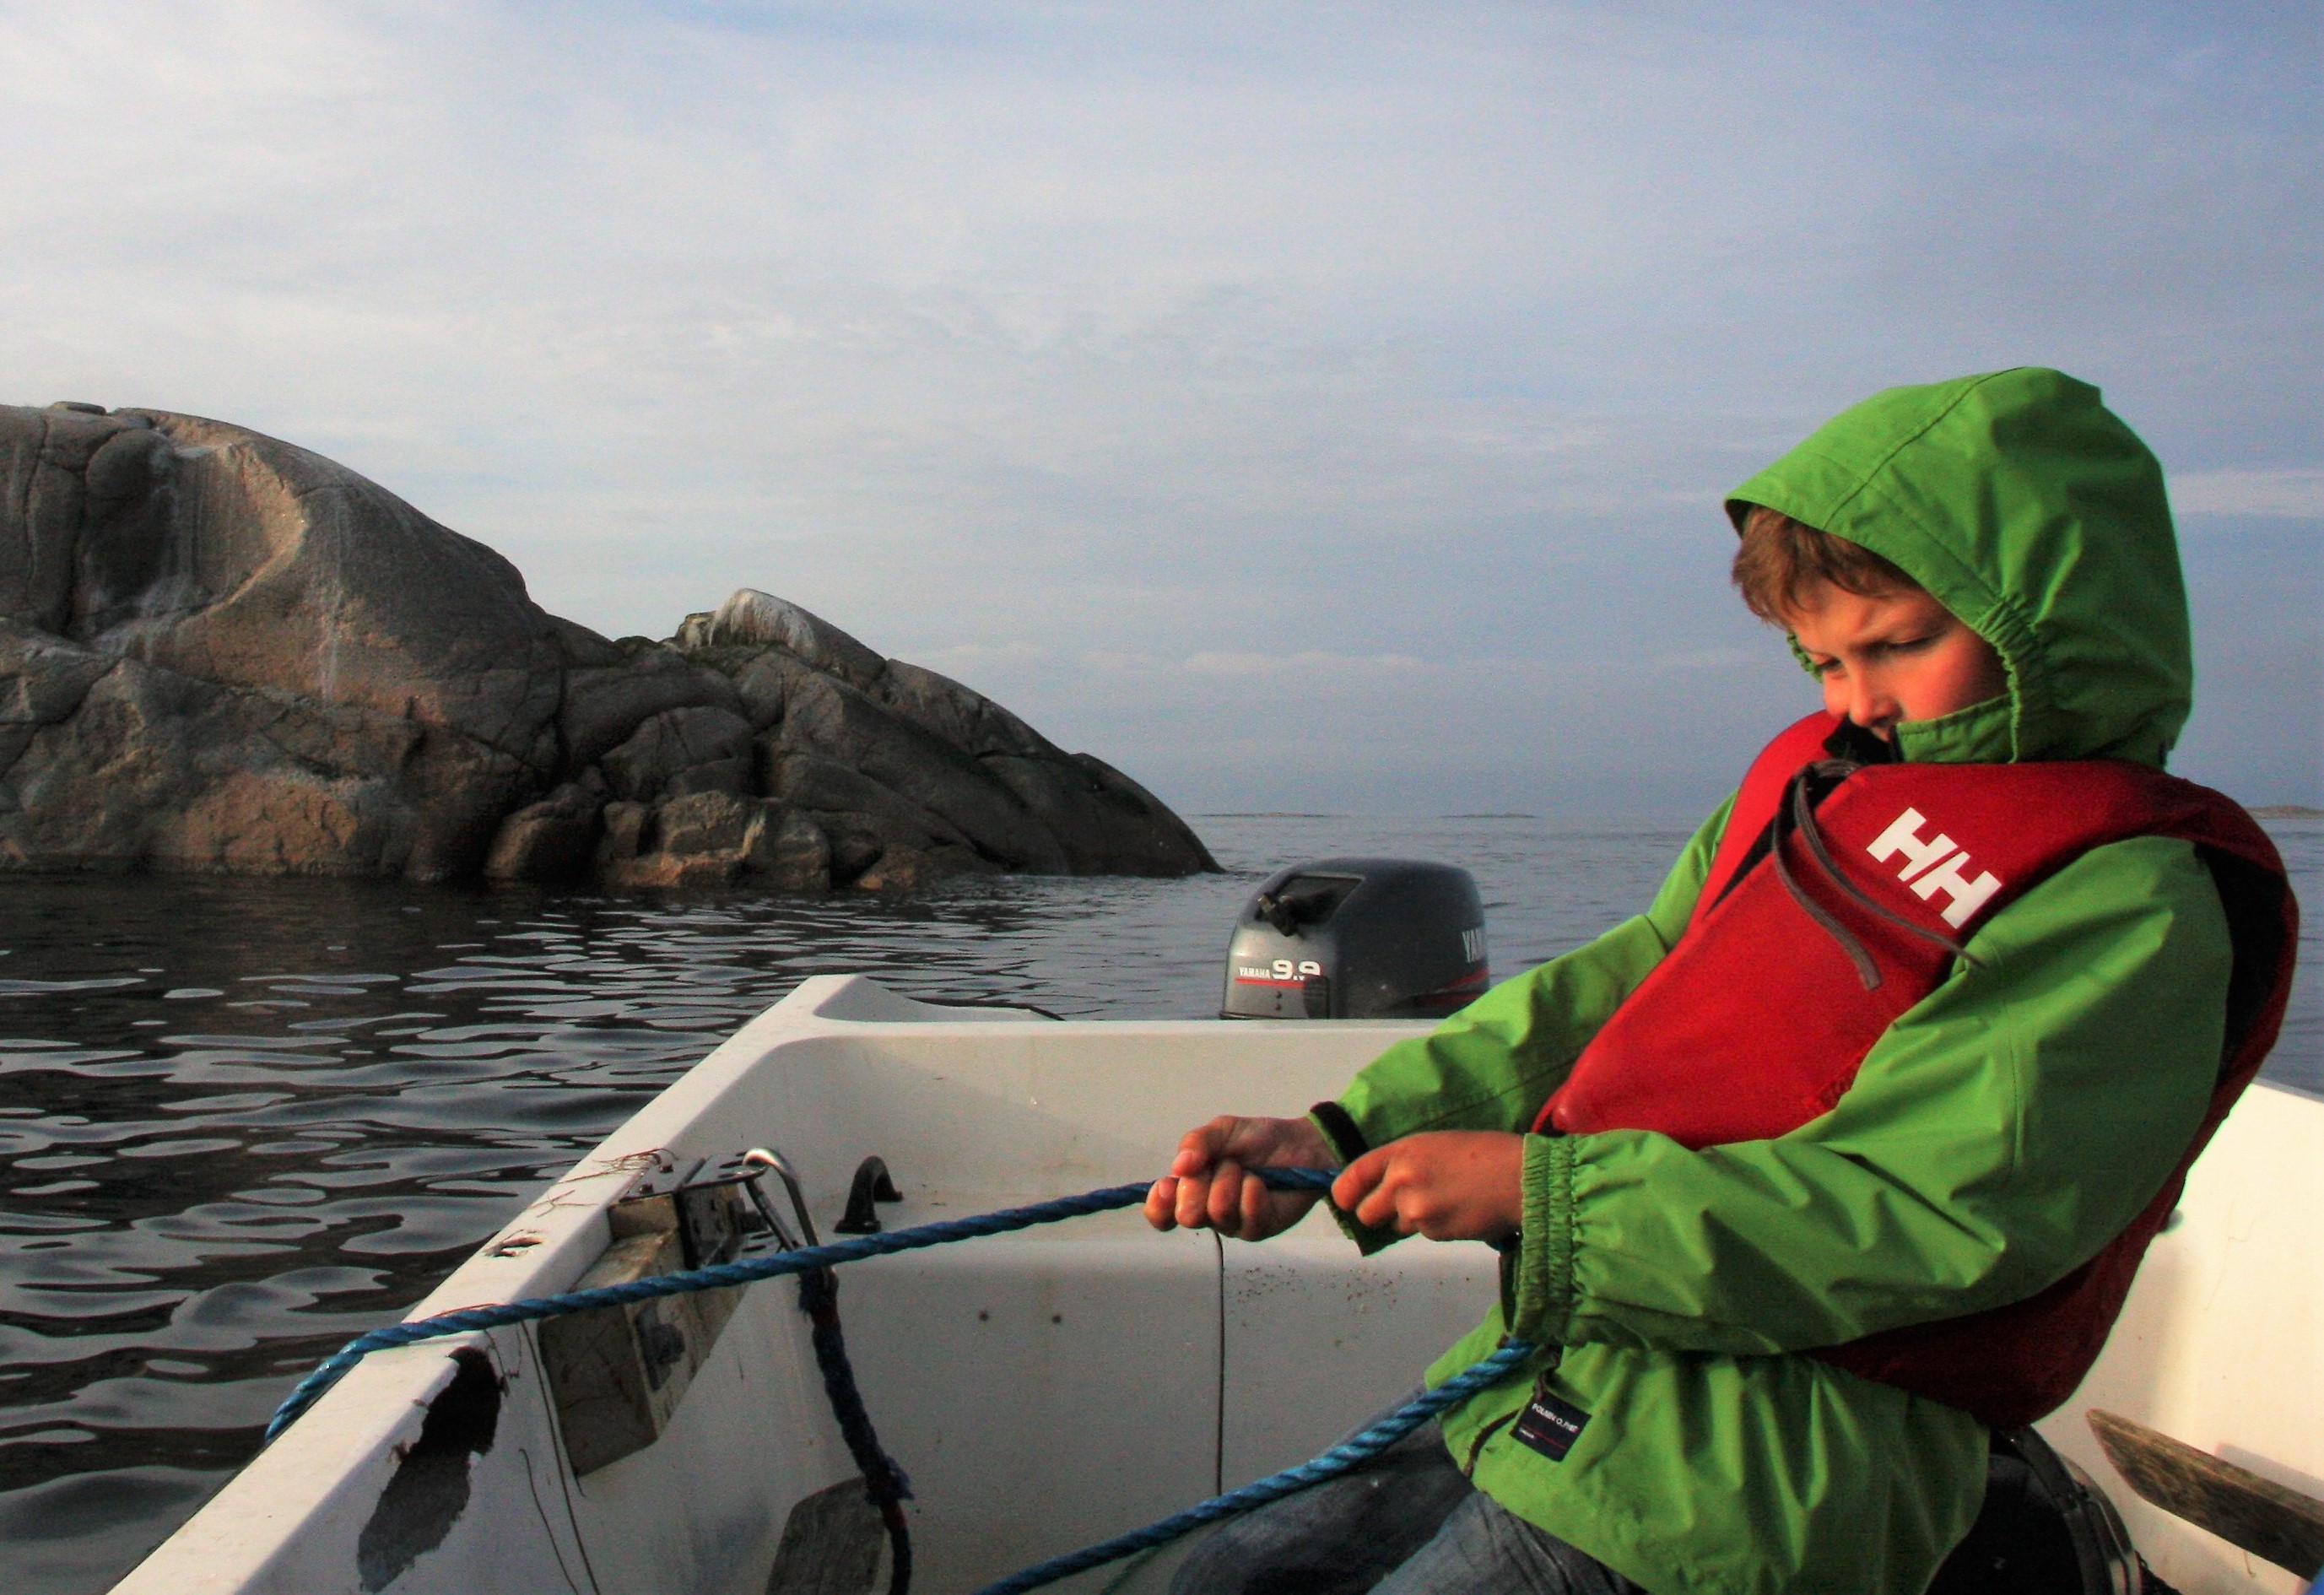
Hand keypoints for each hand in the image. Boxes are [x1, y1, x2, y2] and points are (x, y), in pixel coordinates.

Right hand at [1145, 1115, 1334, 1240]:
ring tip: (1247, 1170)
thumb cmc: (1258, 1139)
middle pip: (1187, 1215)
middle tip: (1224, 1165)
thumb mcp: (1223, 1130)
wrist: (1301, 1143)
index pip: (1162, 1213)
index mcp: (1192, 1187)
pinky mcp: (1259, 1229)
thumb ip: (1197, 1142)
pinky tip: (1261, 1183)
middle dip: (1202, 1184)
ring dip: (1232, 1182)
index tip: (1167, 1187)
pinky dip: (1253, 1193)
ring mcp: (1234, 1223)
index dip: (1159, 1205)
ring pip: (1218, 1213)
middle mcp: (1208, 1210)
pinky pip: (1247, 1219)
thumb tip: (1178, 1166)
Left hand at [1332, 1131, 1524, 1242]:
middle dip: (1379, 1213)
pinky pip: (1422, 1234)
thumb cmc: (1486, 1153)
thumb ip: (1405, 1163)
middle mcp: (1401, 1180)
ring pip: (1395, 1225)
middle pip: (1365, 1212)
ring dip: (1411, 1220)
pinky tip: (1458, 1211)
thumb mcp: (1437, 1145)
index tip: (1346, 1200)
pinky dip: (1435, 1228)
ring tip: (1444, 1201)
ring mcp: (1416, 1209)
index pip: (1353, 1176)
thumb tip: (1383, 1185)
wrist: (1521, 1178)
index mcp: (1402, 1151)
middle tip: (1403, 1206)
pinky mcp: (1434, 1232)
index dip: (1345, 1192)